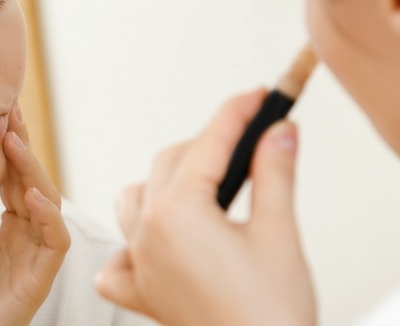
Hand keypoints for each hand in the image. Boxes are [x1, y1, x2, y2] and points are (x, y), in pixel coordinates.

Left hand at [0, 103, 69, 325]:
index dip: (11, 149)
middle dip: (23, 148)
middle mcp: (30, 237)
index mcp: (14, 229)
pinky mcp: (42, 277)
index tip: (1, 115)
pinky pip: (54, 241)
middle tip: (11, 112)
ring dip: (32, 173)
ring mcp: (39, 255)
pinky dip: (46, 216)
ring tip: (14, 144)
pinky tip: (32, 195)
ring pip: (47, 204)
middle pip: (33, 183)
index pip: (16, 180)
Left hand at [95, 89, 315, 325]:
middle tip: (250, 135)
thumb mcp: (278, 234)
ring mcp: (139, 263)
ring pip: (136, 199)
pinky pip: (120, 256)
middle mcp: (147, 233)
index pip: (209, 144)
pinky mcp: (143, 292)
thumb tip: (279, 130)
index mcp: (178, 213)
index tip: (259, 95)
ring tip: (205, 181)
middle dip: (210, 143)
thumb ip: (274, 173)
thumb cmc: (271, 313)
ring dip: (166, 181)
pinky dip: (133, 240)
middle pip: (171, 163)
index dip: (237, 113)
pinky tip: (157, 240)